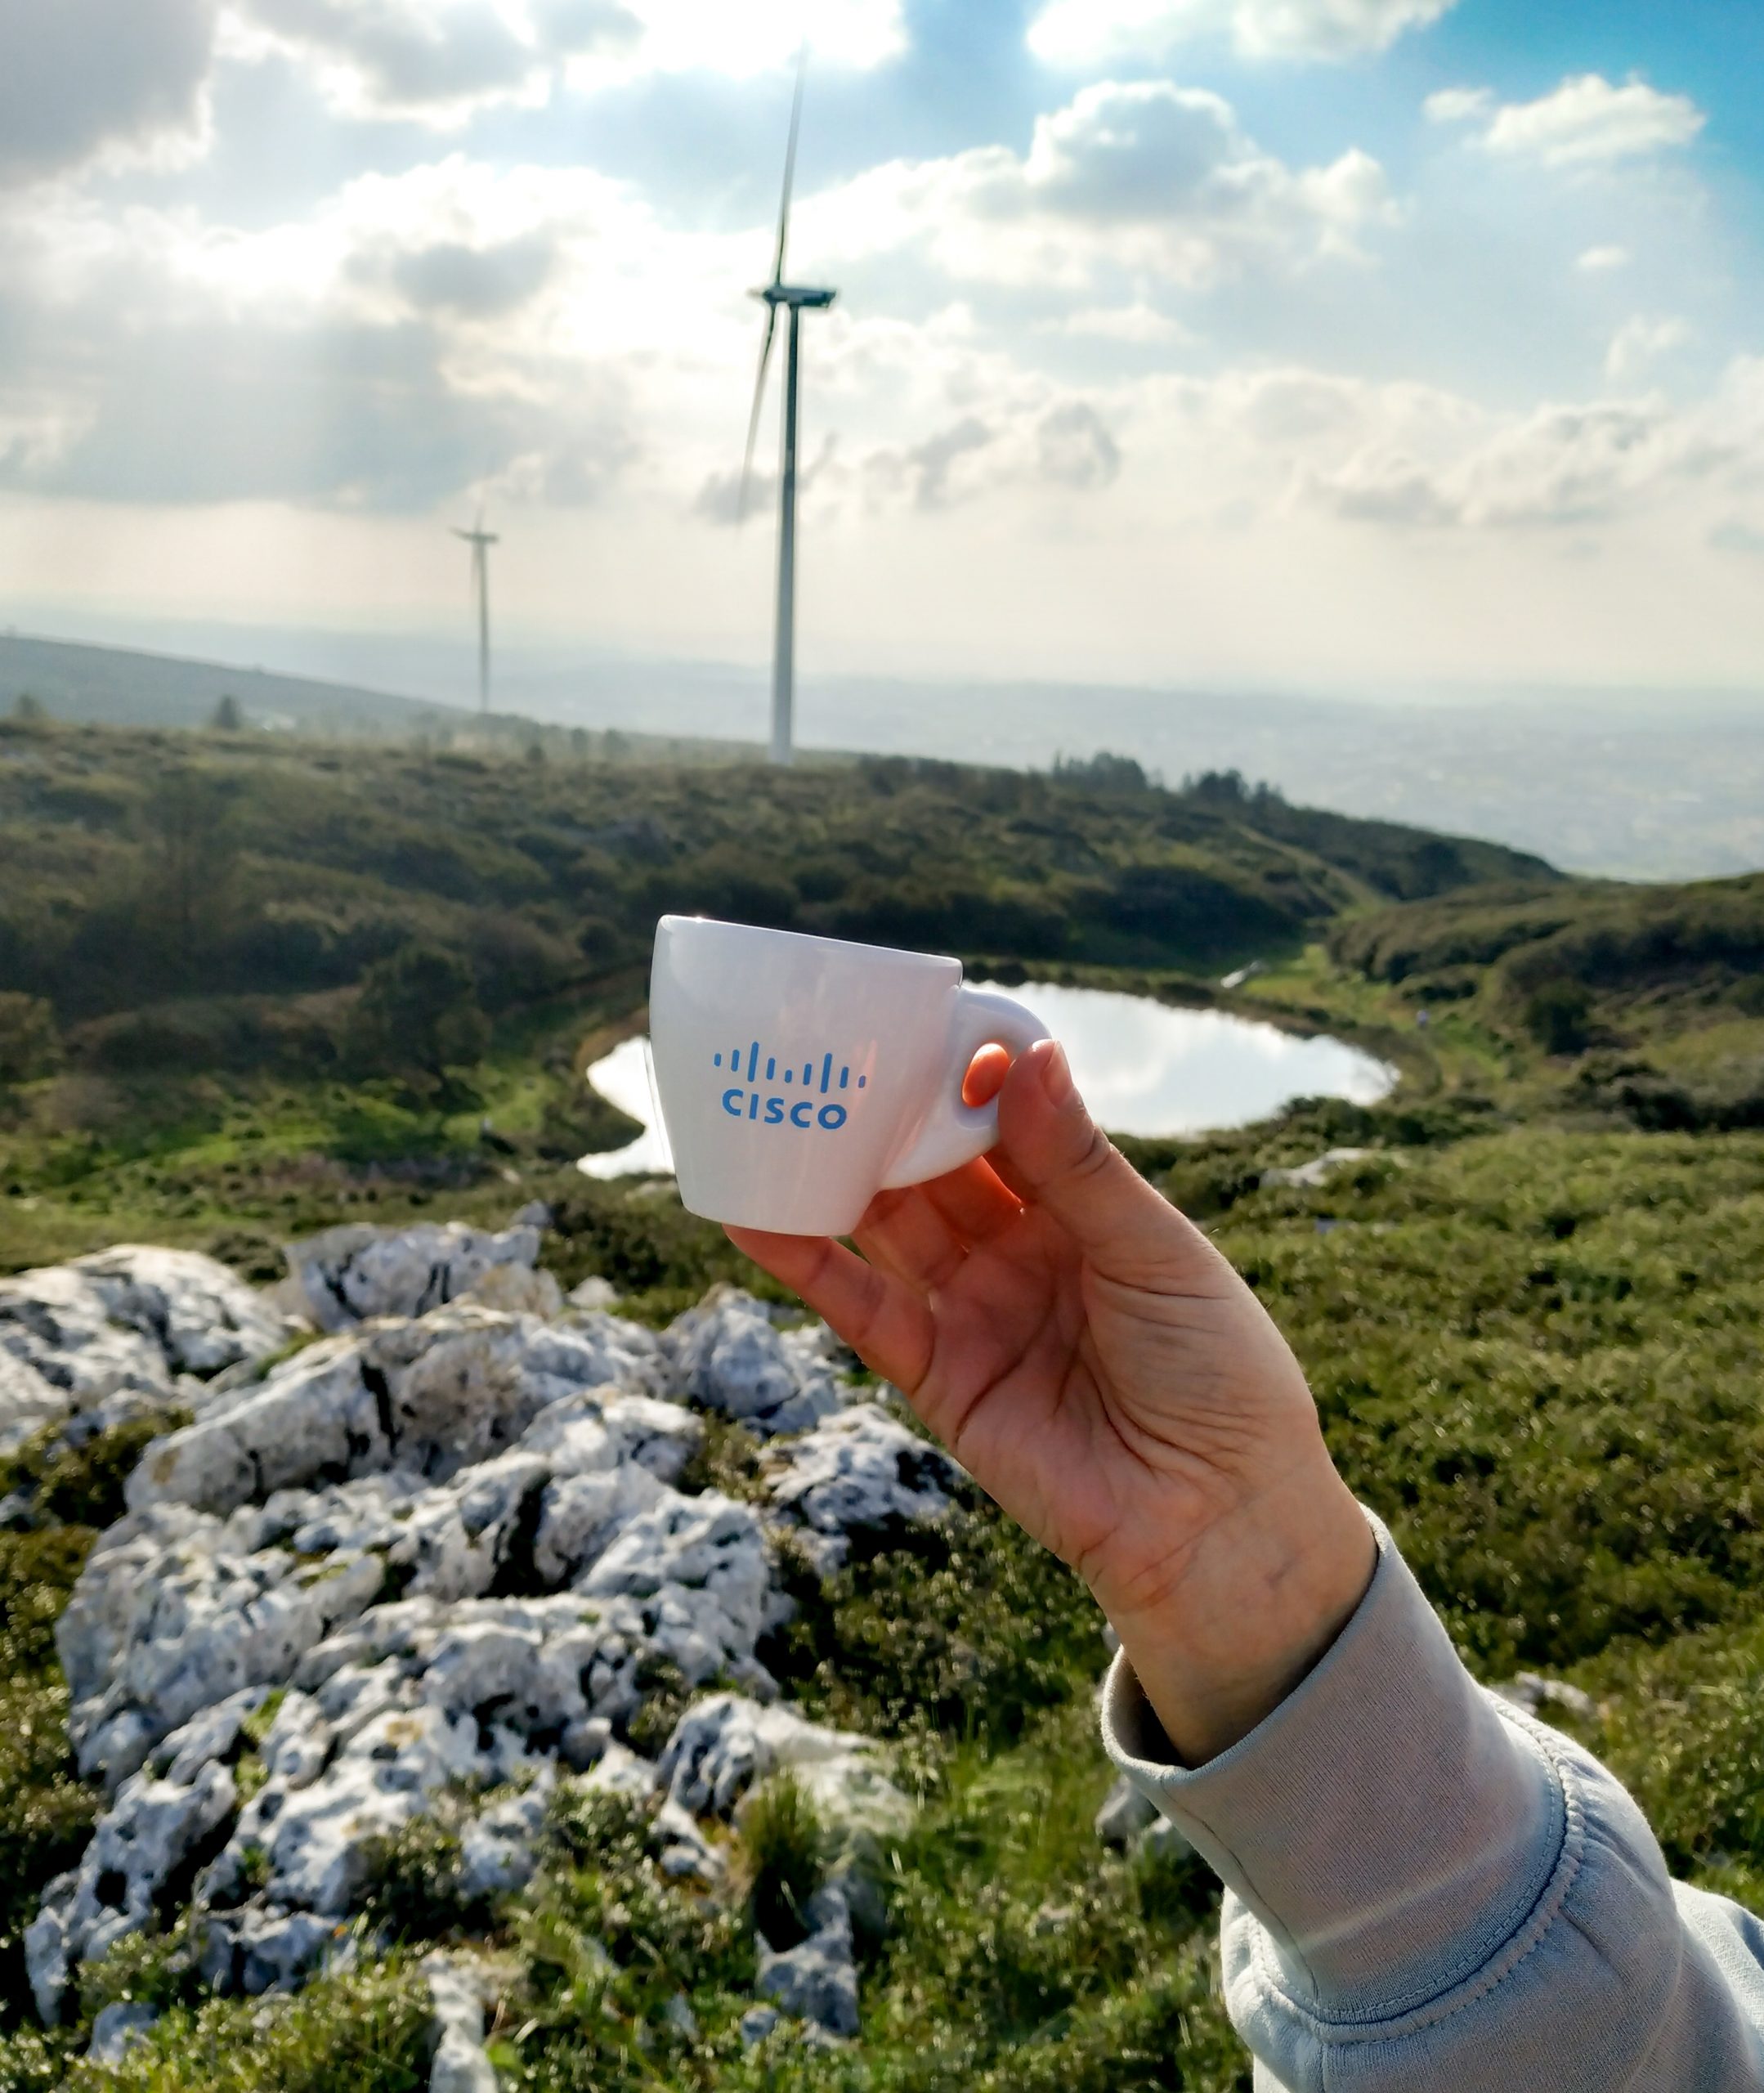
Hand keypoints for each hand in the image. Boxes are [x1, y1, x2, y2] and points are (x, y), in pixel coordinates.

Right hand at [728, 1037, 1374, 1763]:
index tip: (917, 1022)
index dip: (964, 1074)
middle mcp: (1022, 1251)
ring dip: (832, 1172)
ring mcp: (974, 1311)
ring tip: (770, 1108)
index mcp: (1086, 1209)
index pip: (1008, 1121)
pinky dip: (808, 1264)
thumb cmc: (1217, 1374)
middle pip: (935, 1166)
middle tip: (824, 1051)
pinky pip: (861, 1310)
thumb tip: (1024, 1056)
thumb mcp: (1155, 1252)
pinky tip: (755, 1214)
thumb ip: (1077, 1163)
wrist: (1214, 1520)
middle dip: (885, 1112)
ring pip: (888, 1225)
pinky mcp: (937, 1376)